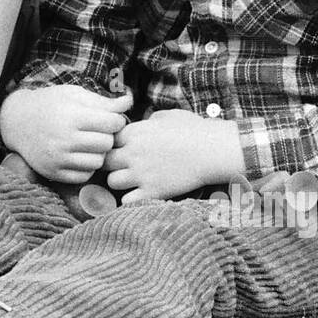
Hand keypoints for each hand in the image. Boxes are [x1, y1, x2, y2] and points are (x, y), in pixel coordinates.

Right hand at [0, 85, 132, 184]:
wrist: (17, 121)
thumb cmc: (51, 103)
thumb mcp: (75, 95)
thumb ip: (104, 101)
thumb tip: (130, 102)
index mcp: (72, 117)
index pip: (113, 123)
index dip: (116, 120)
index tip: (109, 118)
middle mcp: (64, 140)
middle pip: (107, 144)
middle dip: (108, 136)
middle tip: (98, 131)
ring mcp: (58, 159)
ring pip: (98, 162)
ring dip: (98, 153)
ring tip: (89, 142)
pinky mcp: (54, 173)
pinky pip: (85, 176)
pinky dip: (87, 167)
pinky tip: (79, 154)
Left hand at [104, 108, 243, 203]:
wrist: (212, 151)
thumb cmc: (193, 130)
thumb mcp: (166, 116)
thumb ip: (147, 120)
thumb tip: (142, 123)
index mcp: (134, 133)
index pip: (107, 141)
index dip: (113, 145)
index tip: (123, 148)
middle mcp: (132, 153)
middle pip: (105, 162)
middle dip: (112, 164)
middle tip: (124, 166)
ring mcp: (141, 174)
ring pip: (112, 182)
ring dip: (120, 182)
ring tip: (133, 180)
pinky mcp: (152, 191)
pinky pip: (126, 200)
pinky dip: (130, 199)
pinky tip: (140, 193)